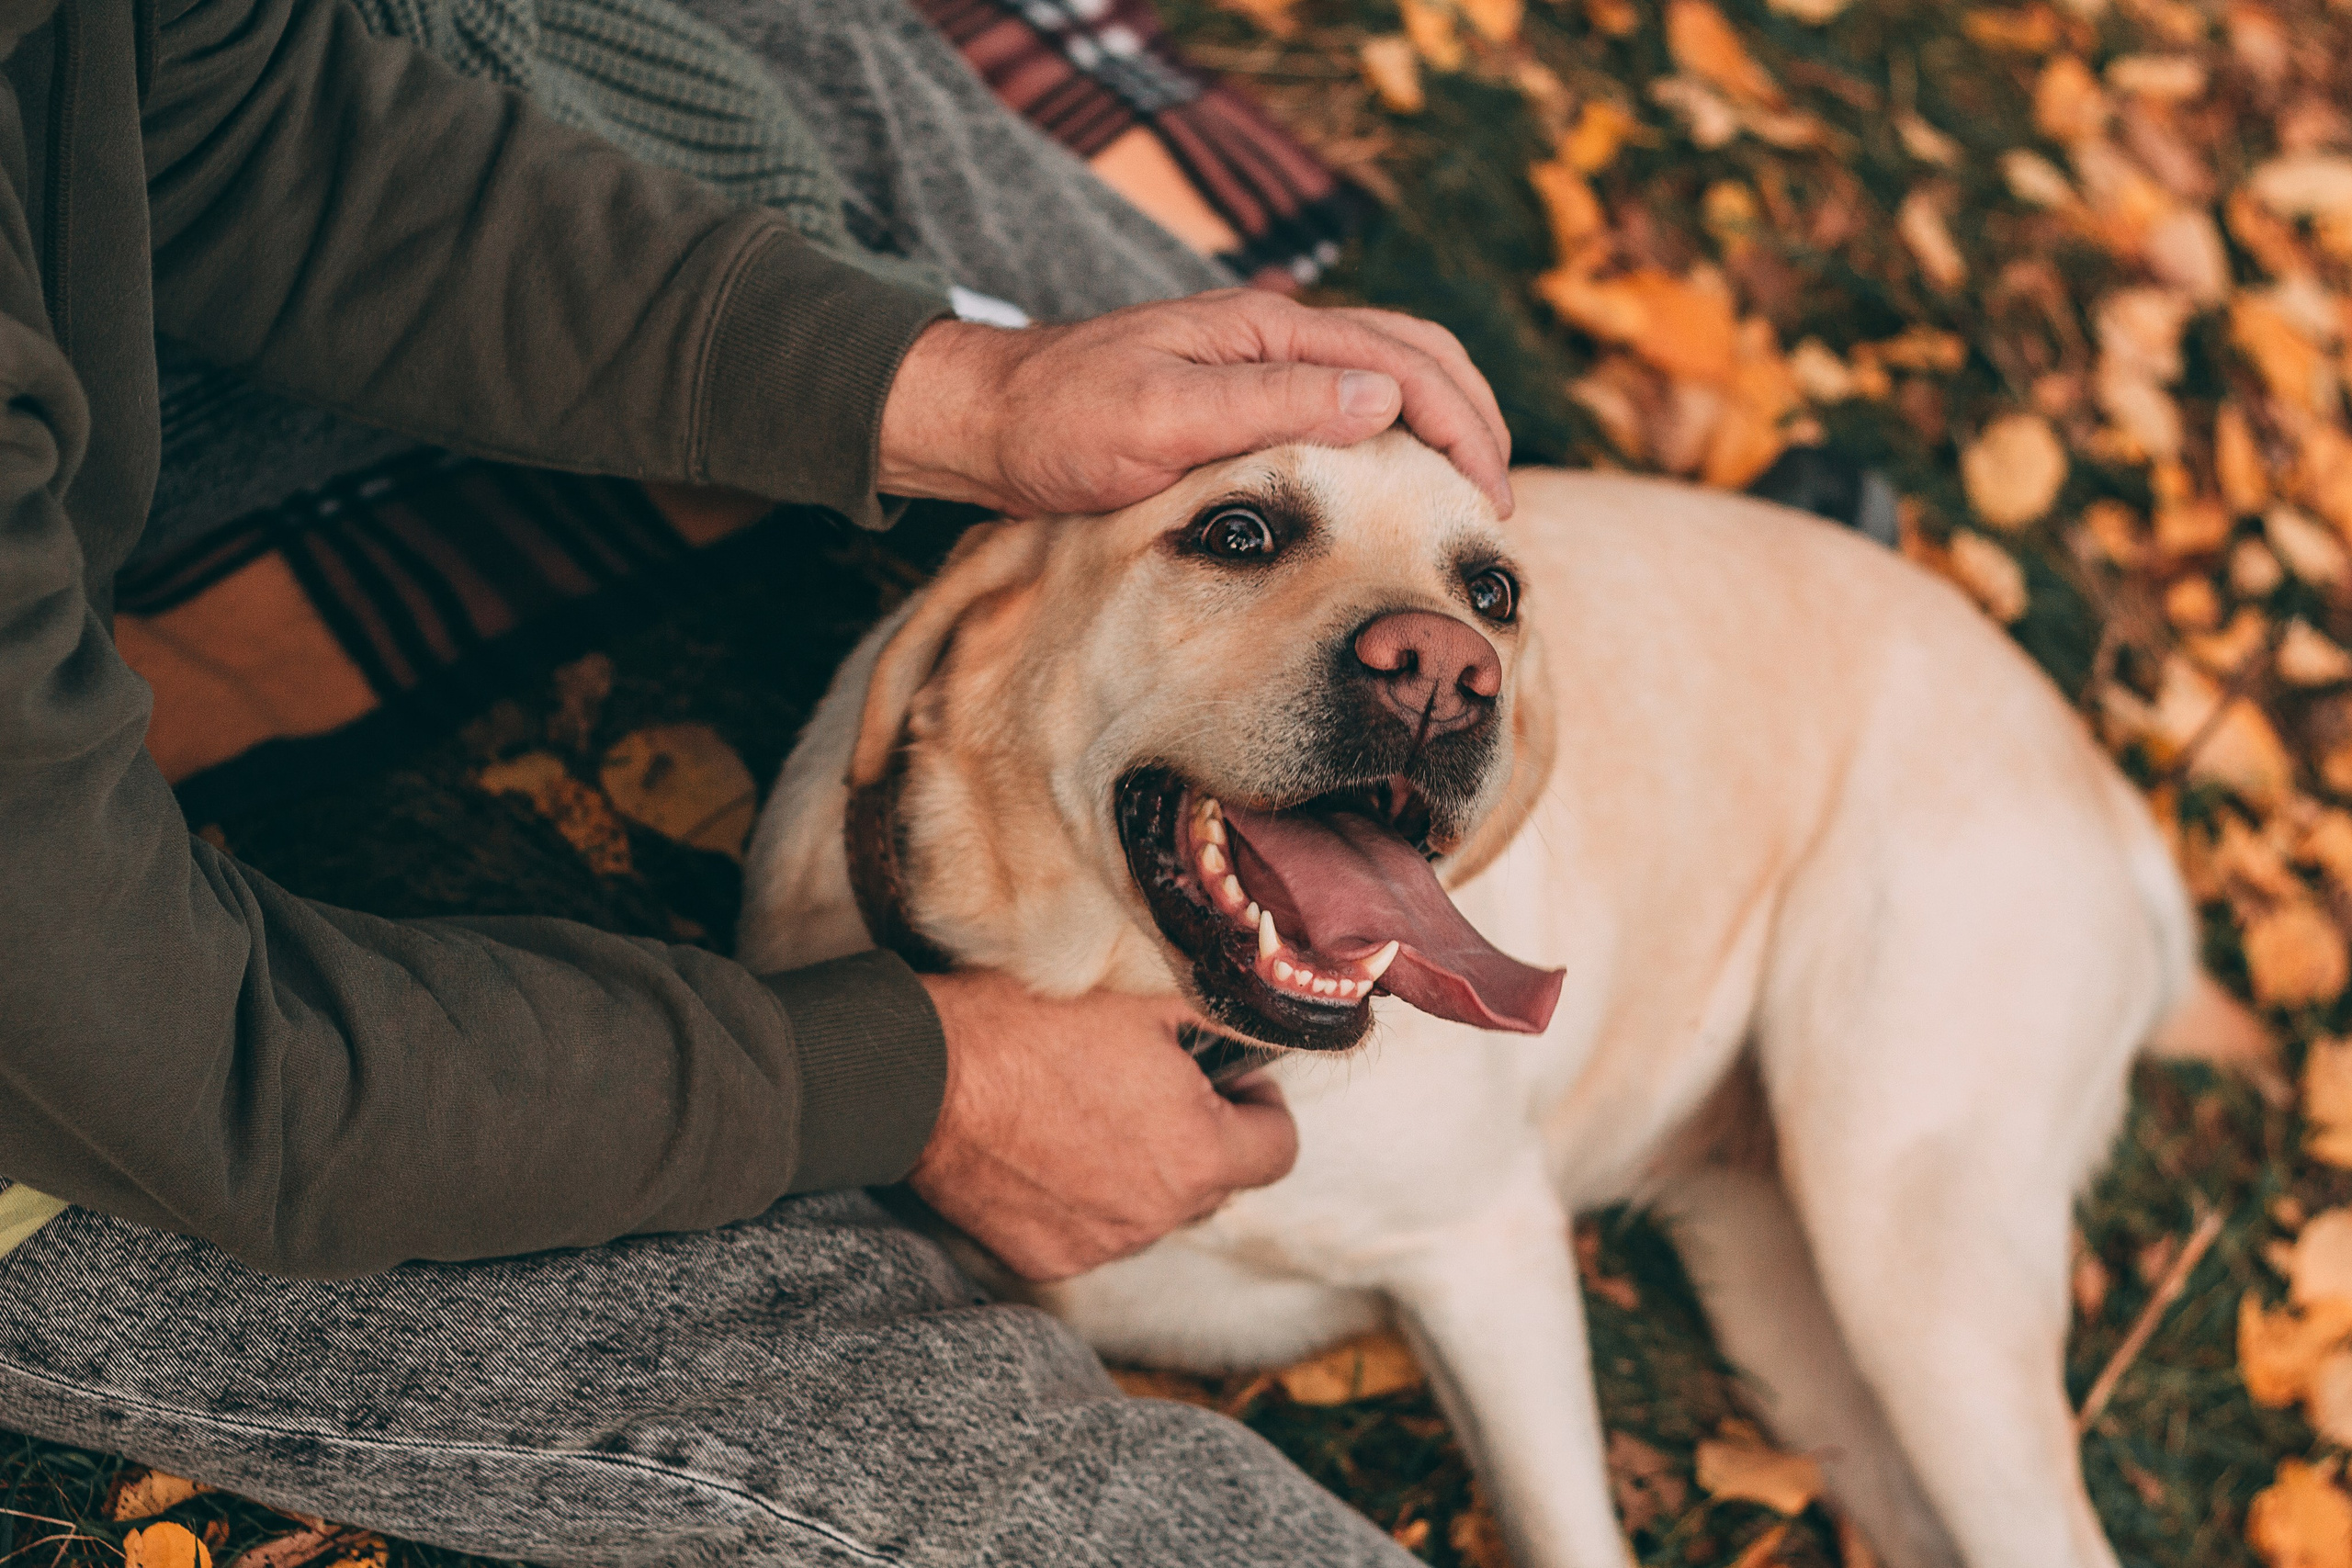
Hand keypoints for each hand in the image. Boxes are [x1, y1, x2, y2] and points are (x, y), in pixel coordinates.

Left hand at [876, 290, 1513, 518]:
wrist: (985, 420)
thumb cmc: (1060, 423)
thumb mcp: (1163, 417)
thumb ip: (1274, 404)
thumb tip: (1387, 397)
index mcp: (1267, 332)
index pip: (1404, 363)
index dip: (1461, 428)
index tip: (1492, 497)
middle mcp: (1274, 337)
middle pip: (1414, 353)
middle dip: (1473, 416)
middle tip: (1500, 499)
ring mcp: (1259, 364)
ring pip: (1386, 374)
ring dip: (1441, 421)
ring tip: (1469, 489)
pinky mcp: (1241, 397)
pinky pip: (1345, 402)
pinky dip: (1396, 434)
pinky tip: (1396, 481)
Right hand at [907, 969, 1298, 1281]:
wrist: (922, 1074)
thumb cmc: (1031, 1024)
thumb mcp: (1143, 998)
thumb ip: (1217, 1026)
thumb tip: (1253, 1035)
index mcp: (1198, 1153)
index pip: (1278, 1150)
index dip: (1262, 1106)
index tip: (1230, 1082)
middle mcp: (1157, 1215)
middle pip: (1215, 1183)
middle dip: (1199, 1136)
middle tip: (1151, 1085)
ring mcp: (1099, 1245)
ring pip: (1152, 1210)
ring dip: (1141, 1171)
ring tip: (1090, 1113)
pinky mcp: (1046, 1259)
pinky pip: (1091, 1231)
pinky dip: (1083, 1199)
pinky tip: (1047, 1150)